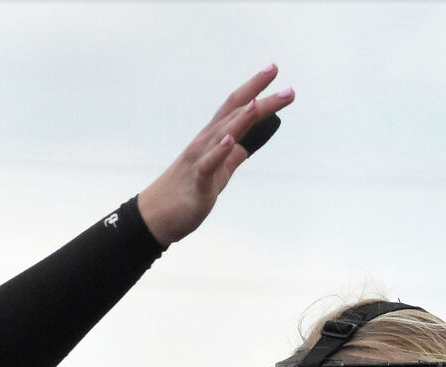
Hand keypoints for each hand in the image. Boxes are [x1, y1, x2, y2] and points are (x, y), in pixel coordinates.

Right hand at [136, 66, 293, 245]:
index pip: (236, 106)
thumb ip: (232, 156)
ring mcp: (200, 160)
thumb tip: (245, 145)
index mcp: (213, 139)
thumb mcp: (218, 172)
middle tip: (288, 91)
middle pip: (235, 115)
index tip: (274, 70)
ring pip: (222, 135)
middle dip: (261, 102)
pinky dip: (218, 152)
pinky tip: (229, 141)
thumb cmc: (187, 191)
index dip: (255, 88)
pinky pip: (208, 166)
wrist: (157, 216)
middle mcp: (206, 143)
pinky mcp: (198, 183)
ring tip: (257, 104)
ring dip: (241, 120)